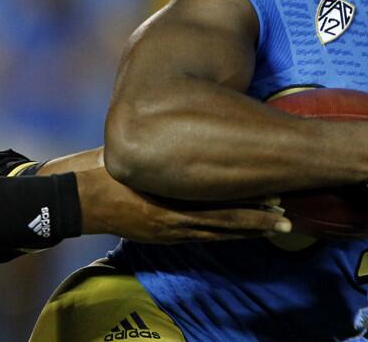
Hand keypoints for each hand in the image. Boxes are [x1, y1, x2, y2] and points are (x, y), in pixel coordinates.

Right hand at [76, 167, 291, 242]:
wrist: (79, 198)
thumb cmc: (106, 167)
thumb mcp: (141, 152)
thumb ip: (169, 148)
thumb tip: (197, 131)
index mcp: (169, 195)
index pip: (219, 203)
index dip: (250, 204)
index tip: (276, 197)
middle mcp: (173, 218)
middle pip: (225, 222)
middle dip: (258, 220)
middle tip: (287, 218)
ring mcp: (170, 230)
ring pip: (218, 232)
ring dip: (248, 229)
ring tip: (277, 226)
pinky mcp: (165, 235)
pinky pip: (202, 236)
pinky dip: (226, 233)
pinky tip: (244, 231)